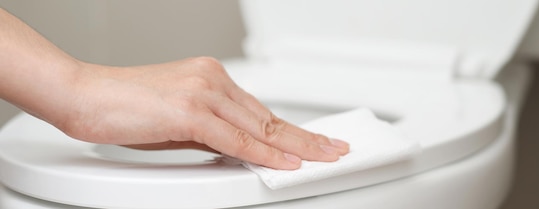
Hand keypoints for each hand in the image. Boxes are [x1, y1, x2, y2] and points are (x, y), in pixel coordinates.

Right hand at [62, 57, 348, 169]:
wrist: (81, 94)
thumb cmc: (121, 105)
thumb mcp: (177, 119)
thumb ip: (211, 131)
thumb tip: (238, 150)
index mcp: (210, 77)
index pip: (260, 111)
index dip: (290, 131)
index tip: (313, 140)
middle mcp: (212, 79)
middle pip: (268, 118)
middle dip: (305, 138)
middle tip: (333, 148)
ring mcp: (202, 93)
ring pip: (259, 127)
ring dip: (296, 146)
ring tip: (323, 157)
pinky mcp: (189, 110)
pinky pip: (235, 139)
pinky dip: (263, 154)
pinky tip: (284, 162)